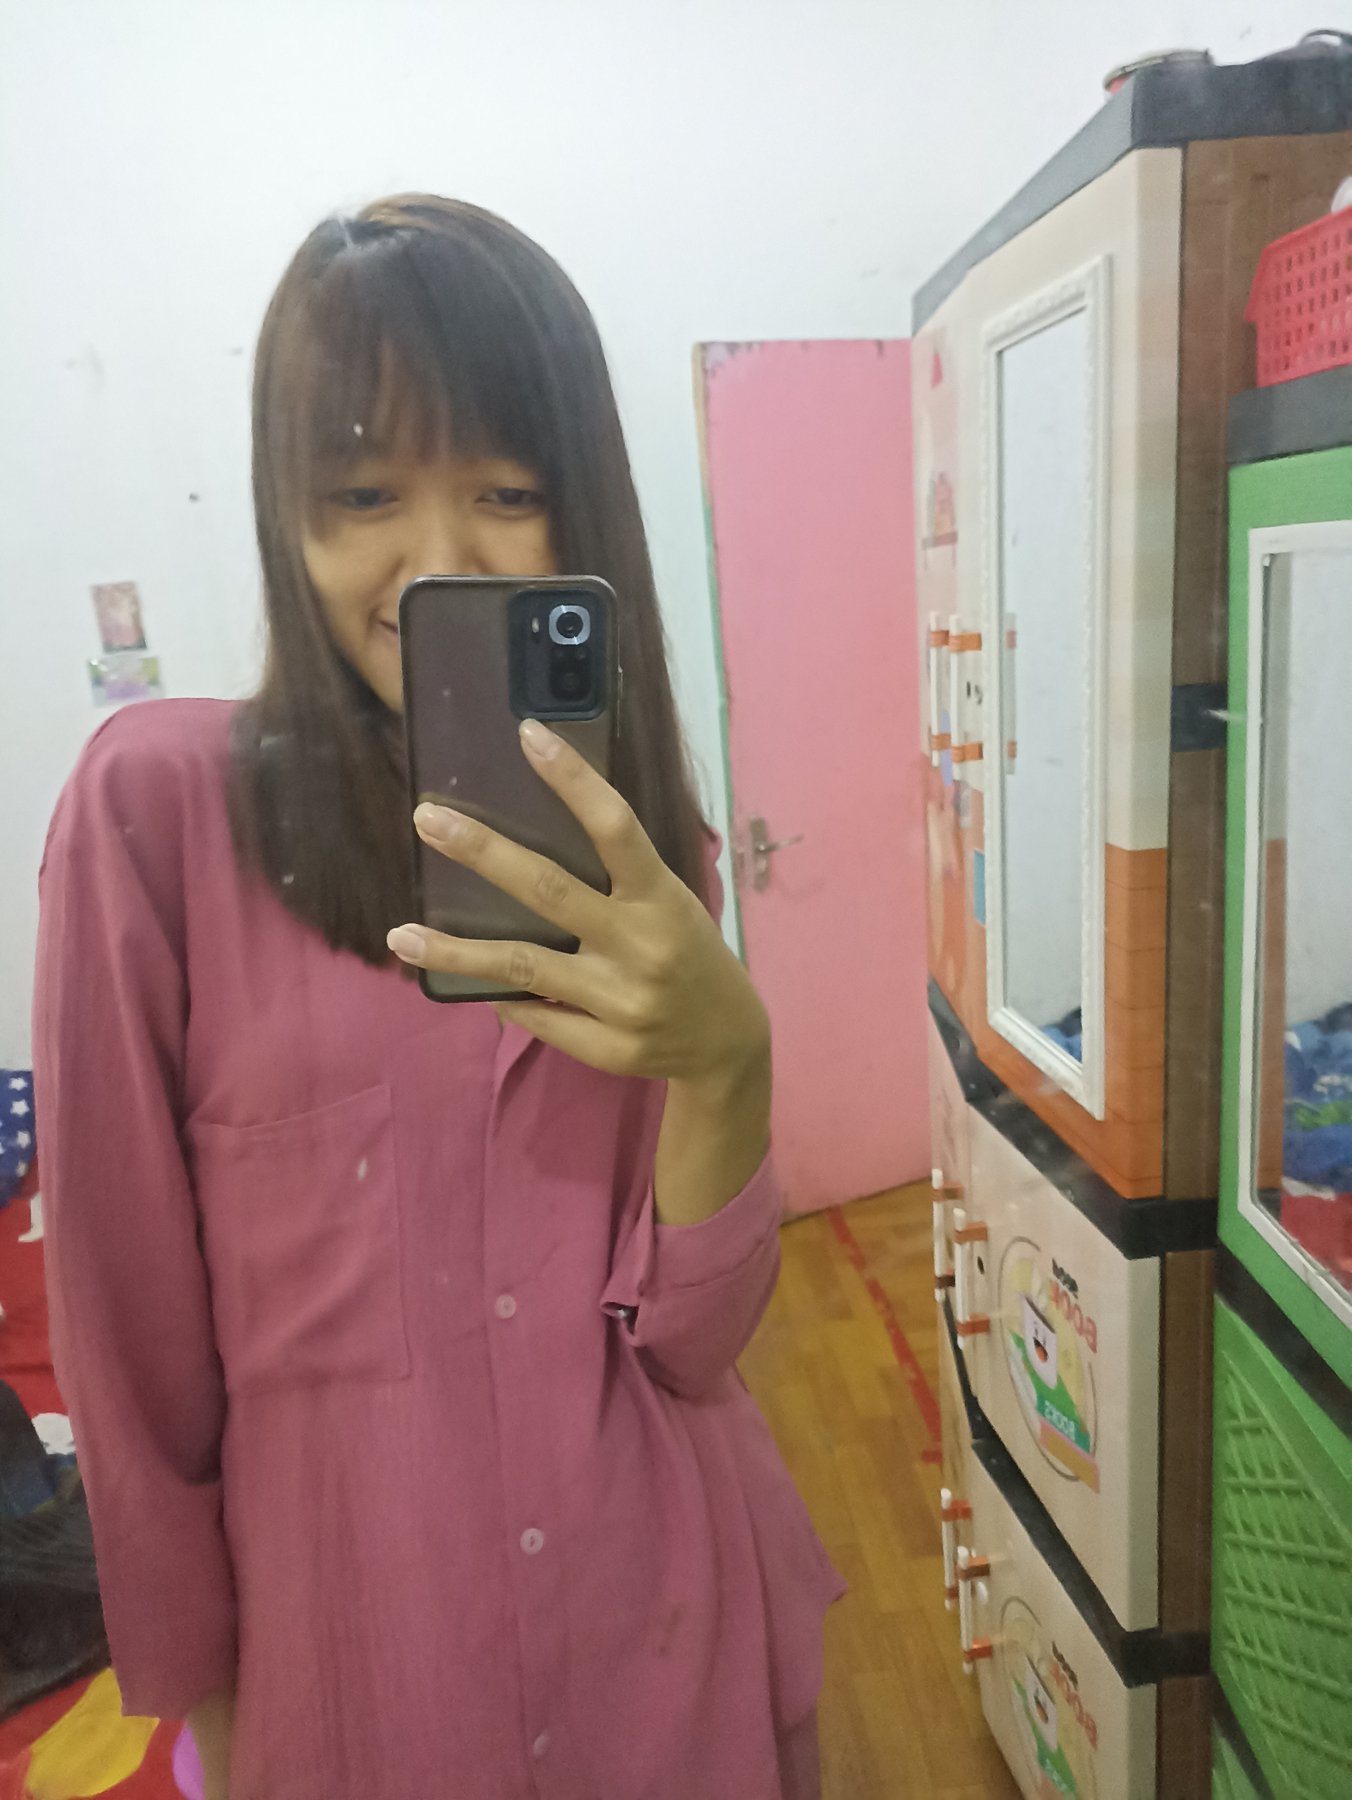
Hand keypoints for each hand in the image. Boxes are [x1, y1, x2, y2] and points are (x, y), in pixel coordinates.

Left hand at [387, 721, 768, 1091]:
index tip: (528, 735)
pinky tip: (473, 986)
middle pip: (549, 890)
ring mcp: (621, 1000)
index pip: (616, 828)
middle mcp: (640, 946)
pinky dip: (503, 997)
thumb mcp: (671, 904)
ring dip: (455, 950)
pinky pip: (535, 1015)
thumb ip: (619, 878)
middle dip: (483, 852)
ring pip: (522, 965)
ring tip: (400, 935)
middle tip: (427, 819)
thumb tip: (534, 837)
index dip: (573, 780)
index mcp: (661, 899)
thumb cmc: (689, 955)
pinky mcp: (607, 1048)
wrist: (728, 1045)